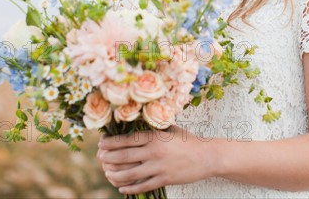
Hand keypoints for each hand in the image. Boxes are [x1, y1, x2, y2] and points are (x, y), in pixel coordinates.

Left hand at [96, 125, 217, 194]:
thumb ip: (155, 127)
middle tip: (100, 157)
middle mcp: (155, 152)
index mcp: (155, 137)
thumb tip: (138, 121)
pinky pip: (142, 186)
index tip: (102, 143)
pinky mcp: (164, 180)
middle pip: (124, 156)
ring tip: (107, 172)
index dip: (111, 142)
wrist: (208, 157)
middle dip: (108, 157)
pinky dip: (129, 188)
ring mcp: (159, 167)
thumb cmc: (189, 141)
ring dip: (114, 174)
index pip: (127, 140)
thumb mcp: (171, 129)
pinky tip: (121, 187)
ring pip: (129, 173)